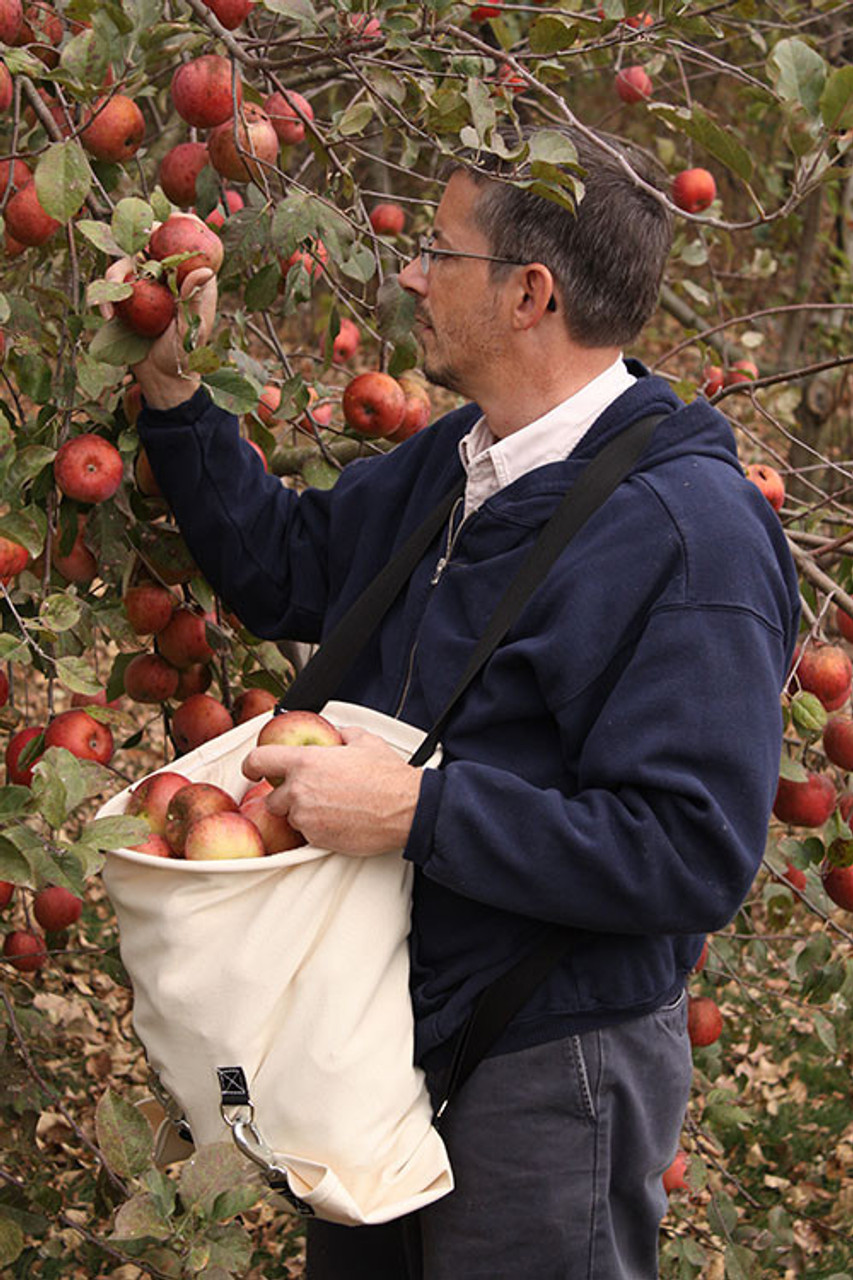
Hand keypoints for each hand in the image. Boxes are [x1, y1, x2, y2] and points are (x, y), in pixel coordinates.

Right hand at [101, 218, 218, 409]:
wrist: (162, 378)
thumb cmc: (185, 355)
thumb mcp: (193, 330)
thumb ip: (195, 301)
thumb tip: (205, 271)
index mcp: (189, 278)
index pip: (185, 241)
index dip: (179, 223)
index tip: (172, 219)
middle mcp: (164, 275)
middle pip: (148, 241)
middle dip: (135, 238)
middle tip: (130, 249)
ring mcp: (142, 284)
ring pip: (123, 262)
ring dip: (114, 274)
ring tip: (111, 302)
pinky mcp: (123, 297)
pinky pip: (108, 286)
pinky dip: (103, 296)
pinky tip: (105, 314)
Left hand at [241, 725, 423, 855]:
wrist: (406, 809)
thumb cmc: (388, 778)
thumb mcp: (364, 741)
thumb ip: (340, 734)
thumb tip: (335, 734)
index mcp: (305, 763)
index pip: (259, 761)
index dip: (251, 765)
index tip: (251, 768)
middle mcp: (300, 791)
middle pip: (271, 797)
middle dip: (286, 795)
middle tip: (309, 791)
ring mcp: (307, 818)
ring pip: (290, 817)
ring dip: (303, 812)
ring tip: (330, 805)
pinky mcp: (318, 839)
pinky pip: (307, 834)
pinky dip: (317, 827)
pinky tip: (338, 818)